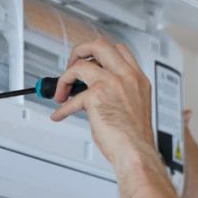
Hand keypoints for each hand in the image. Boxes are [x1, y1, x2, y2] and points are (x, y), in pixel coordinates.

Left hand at [49, 39, 156, 169]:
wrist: (136, 152)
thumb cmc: (134, 138)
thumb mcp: (131, 106)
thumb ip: (115, 93)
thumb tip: (89, 92)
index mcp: (137, 78)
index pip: (119, 50)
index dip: (100, 53)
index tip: (89, 61)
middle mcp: (126, 76)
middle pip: (99, 45)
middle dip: (79, 51)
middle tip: (71, 66)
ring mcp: (112, 83)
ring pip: (80, 64)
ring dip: (65, 78)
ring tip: (61, 92)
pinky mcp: (97, 96)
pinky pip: (71, 97)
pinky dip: (62, 108)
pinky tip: (60, 114)